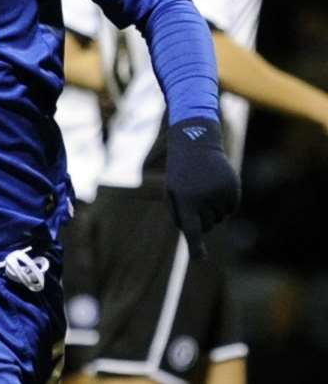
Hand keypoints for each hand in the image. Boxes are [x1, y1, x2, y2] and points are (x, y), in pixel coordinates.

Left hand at [165, 117, 239, 259]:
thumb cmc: (180, 174)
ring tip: (203, 187)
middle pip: (207, 226)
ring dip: (212, 209)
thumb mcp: (172, 193)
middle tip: (193, 196)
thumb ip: (180, 216)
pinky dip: (224, 203)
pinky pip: (230, 209)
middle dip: (201, 218)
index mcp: (185, 200)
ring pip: (219, 218)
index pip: (192, 229)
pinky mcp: (233, 190)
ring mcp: (221, 194)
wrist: (196, 145)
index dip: (196, 246)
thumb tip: (195, 236)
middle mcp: (204, 199)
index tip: (200, 260)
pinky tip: (215, 186)